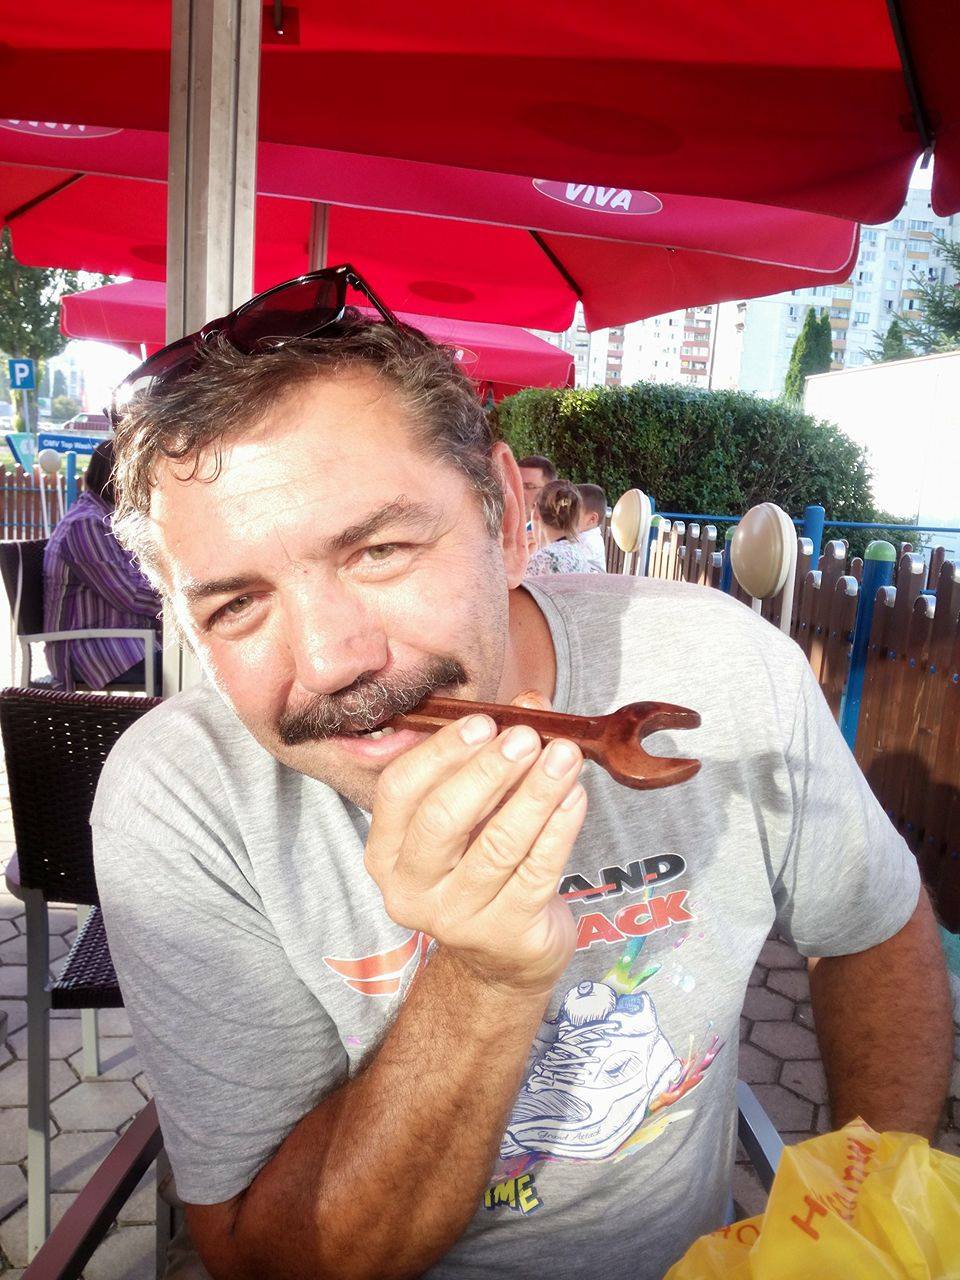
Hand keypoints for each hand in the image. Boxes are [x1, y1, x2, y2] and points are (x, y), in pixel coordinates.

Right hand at [365, 692, 585, 994]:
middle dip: (489, 771)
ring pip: (498, 844)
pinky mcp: (506, 934)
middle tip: (527, 737)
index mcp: (386, 851)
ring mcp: (456, 918)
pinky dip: (560, 829)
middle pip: (443, 819)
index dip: (442, 752)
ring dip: (535, 793)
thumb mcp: (476, 811)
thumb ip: (494, 755)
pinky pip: (537, 872)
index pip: (400, 791)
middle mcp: (410, 889)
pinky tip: (575, 797)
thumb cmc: (481, 863)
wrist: (504, 954)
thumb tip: (530, 704)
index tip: (484, 722)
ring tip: (565, 756)